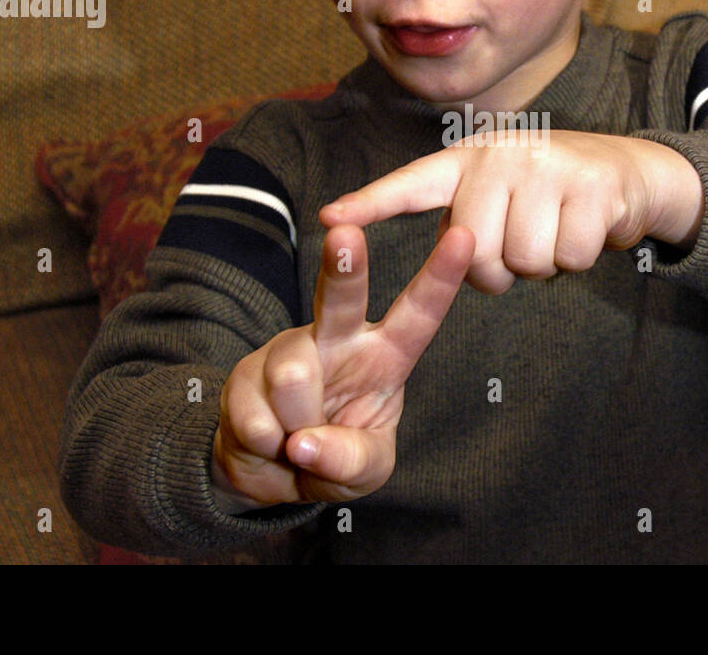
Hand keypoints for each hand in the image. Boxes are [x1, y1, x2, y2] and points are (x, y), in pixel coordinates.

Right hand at [210, 222, 474, 508]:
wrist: (270, 473)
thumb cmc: (335, 458)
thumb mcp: (366, 472)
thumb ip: (350, 460)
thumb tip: (305, 442)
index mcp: (385, 355)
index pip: (419, 313)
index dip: (440, 277)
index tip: (463, 238)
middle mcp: (338, 340)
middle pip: (342, 296)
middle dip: (344, 264)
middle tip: (345, 235)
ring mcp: (289, 350)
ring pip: (294, 376)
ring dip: (297, 424)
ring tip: (297, 442)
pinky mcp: (245, 372)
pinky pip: (256, 413)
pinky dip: (264, 443)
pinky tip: (269, 441)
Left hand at [318, 130, 701, 294]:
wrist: (627, 172)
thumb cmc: (550, 198)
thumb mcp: (502, 196)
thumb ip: (466, 220)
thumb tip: (452, 263)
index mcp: (468, 160)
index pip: (411, 184)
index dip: (370, 204)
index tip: (328, 220)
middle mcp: (500, 155)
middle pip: (476, 250)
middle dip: (500, 270)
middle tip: (524, 245)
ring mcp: (545, 165)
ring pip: (523, 260)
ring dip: (543, 264)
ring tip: (556, 231)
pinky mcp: (589, 183)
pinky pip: (567, 257)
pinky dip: (578, 258)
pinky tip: (585, 228)